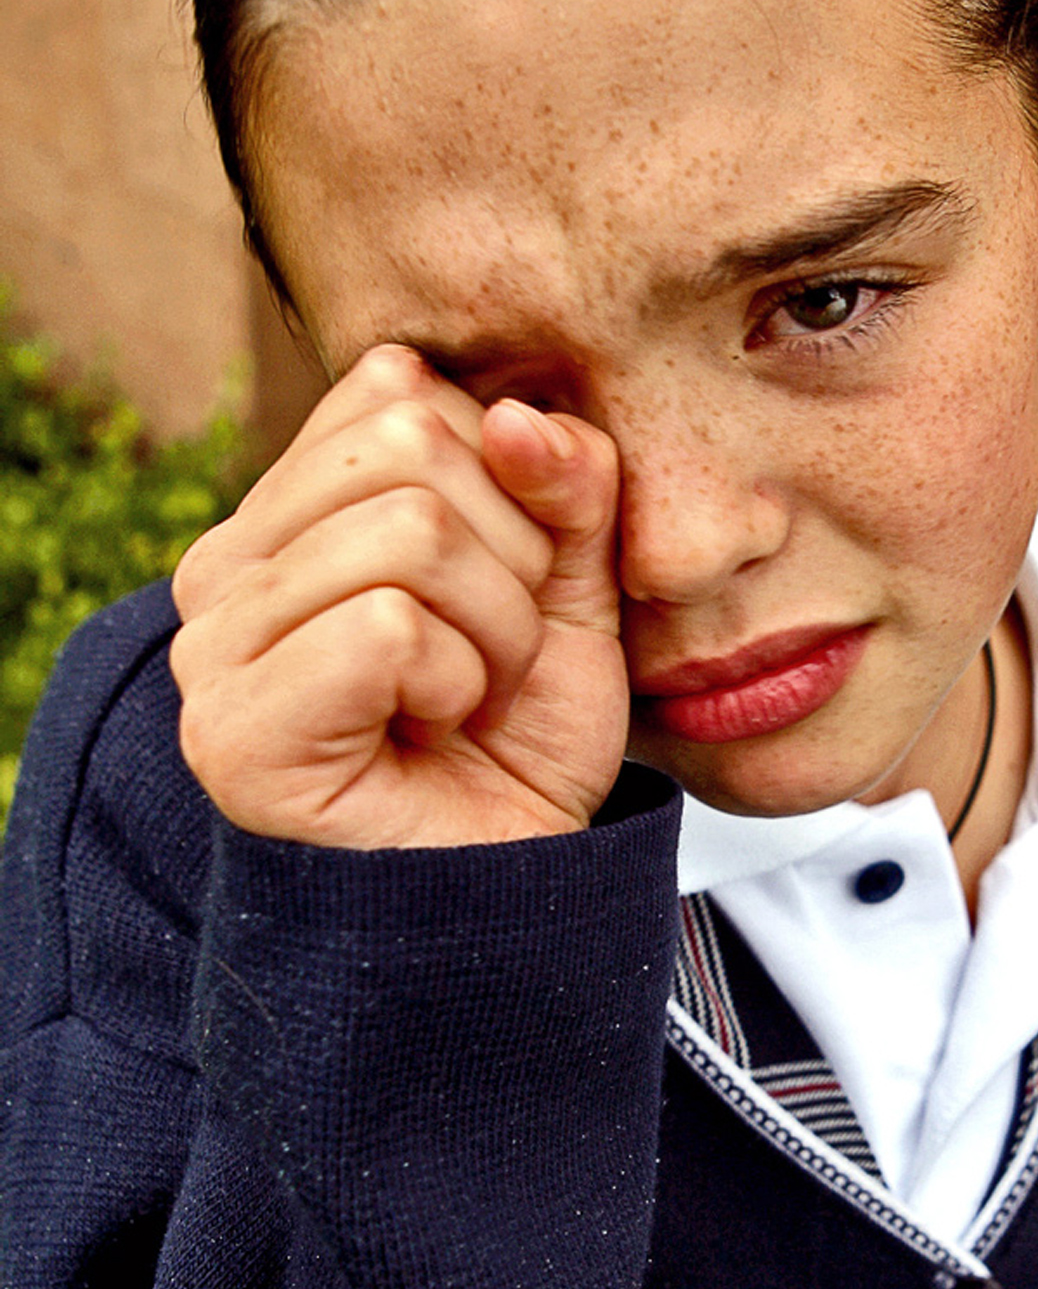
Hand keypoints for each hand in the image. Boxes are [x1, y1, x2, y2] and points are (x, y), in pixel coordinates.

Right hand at [171, 346, 627, 848]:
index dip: (506, 484)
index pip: (399, 389)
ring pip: (410, 531)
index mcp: (289, 514)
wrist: (507, 899)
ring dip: (496, 632)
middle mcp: (226, 566)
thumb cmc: (517, 751)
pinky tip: (433, 736)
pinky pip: (389, 626)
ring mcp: (214, 646)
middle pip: (408, 443)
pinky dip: (456, 683)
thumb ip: (565, 489)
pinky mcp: (233, 725)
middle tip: (492, 663)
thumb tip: (519, 414)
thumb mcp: (572, 594)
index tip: (507, 594)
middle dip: (511, 559)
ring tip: (467, 704)